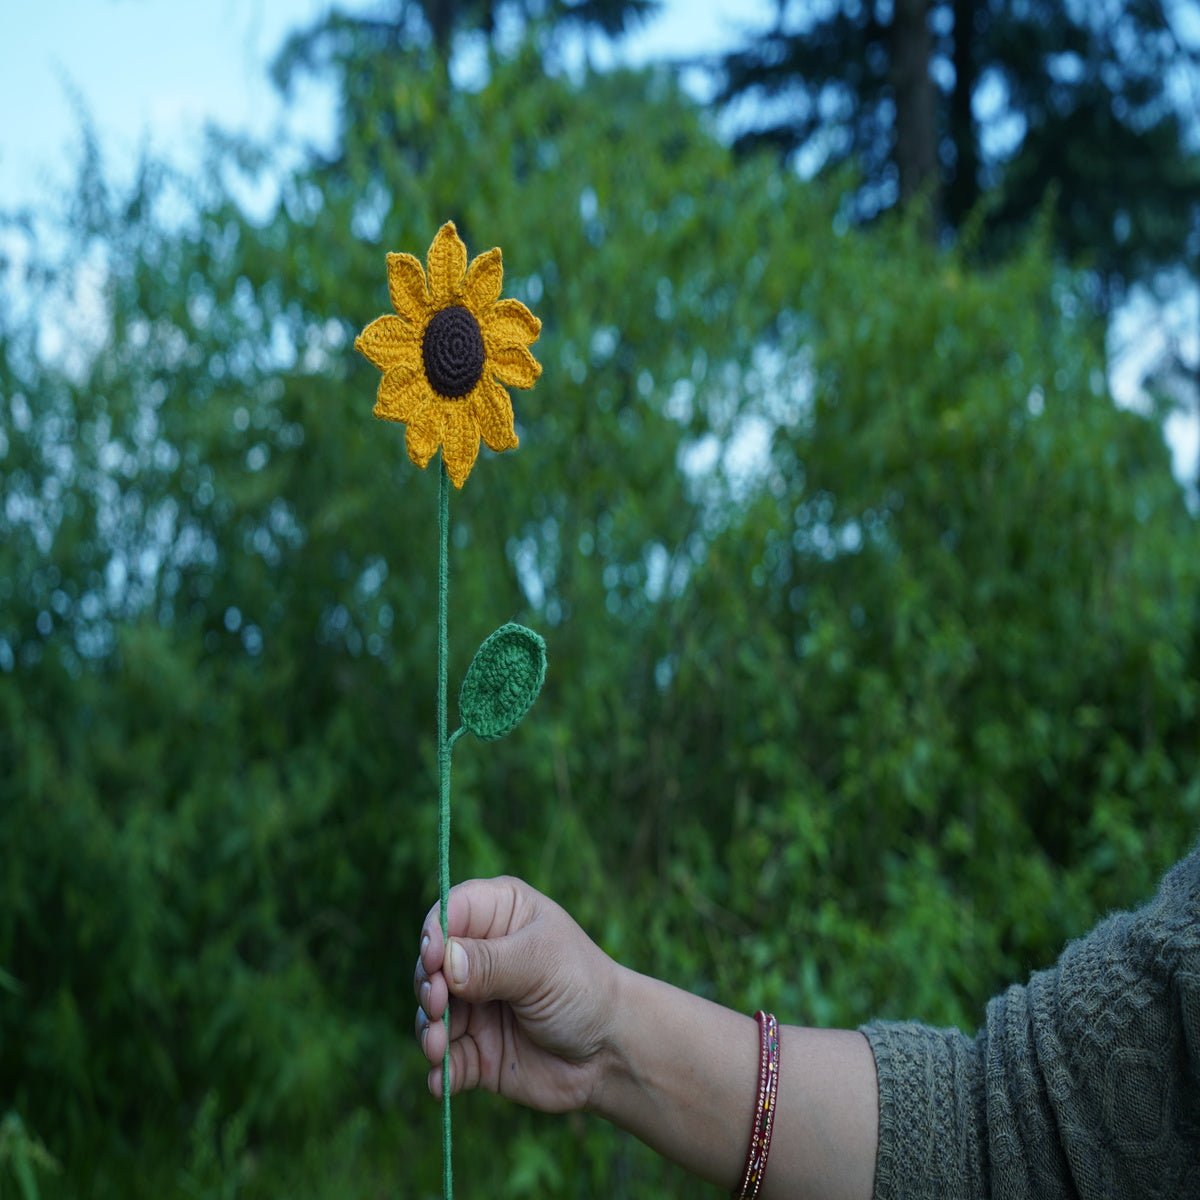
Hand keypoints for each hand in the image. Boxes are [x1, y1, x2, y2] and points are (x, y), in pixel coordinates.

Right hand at [413, 876, 619, 1112]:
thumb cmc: (583, 988)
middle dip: (428, 985)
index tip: (433, 959)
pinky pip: (445, 1059)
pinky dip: (439, 1070)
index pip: (450, 911)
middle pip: (431, 964)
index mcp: (499, 916)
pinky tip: (442, 1080)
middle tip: (438, 1005)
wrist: (609, 1053)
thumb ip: (491, 962)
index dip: (434, 932)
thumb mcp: (541, 964)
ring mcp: (474, 1004)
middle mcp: (479, 956)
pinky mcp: (475, 1049)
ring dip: (428, 1030)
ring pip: (430, 1013)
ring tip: (438, 1047)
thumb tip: (444, 962)